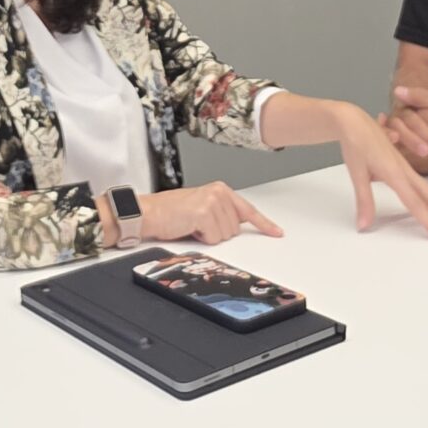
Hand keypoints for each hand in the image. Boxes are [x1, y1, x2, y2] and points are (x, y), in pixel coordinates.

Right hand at [137, 182, 283, 245]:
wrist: (150, 212)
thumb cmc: (173, 212)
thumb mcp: (203, 207)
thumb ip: (222, 213)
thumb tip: (237, 227)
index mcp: (221, 190)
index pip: (248, 210)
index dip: (264, 224)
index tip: (277, 233)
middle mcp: (219, 192)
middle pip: (235, 229)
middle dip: (217, 233)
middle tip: (198, 225)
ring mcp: (212, 201)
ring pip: (225, 236)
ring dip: (208, 236)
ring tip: (192, 225)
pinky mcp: (204, 212)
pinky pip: (213, 238)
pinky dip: (201, 238)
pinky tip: (190, 227)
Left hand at [331, 102, 427, 239]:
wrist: (353, 120)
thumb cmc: (355, 144)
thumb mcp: (356, 172)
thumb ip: (364, 200)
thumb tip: (364, 226)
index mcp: (395, 173)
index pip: (415, 203)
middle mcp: (404, 170)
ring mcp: (404, 167)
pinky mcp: (401, 164)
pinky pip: (420, 183)